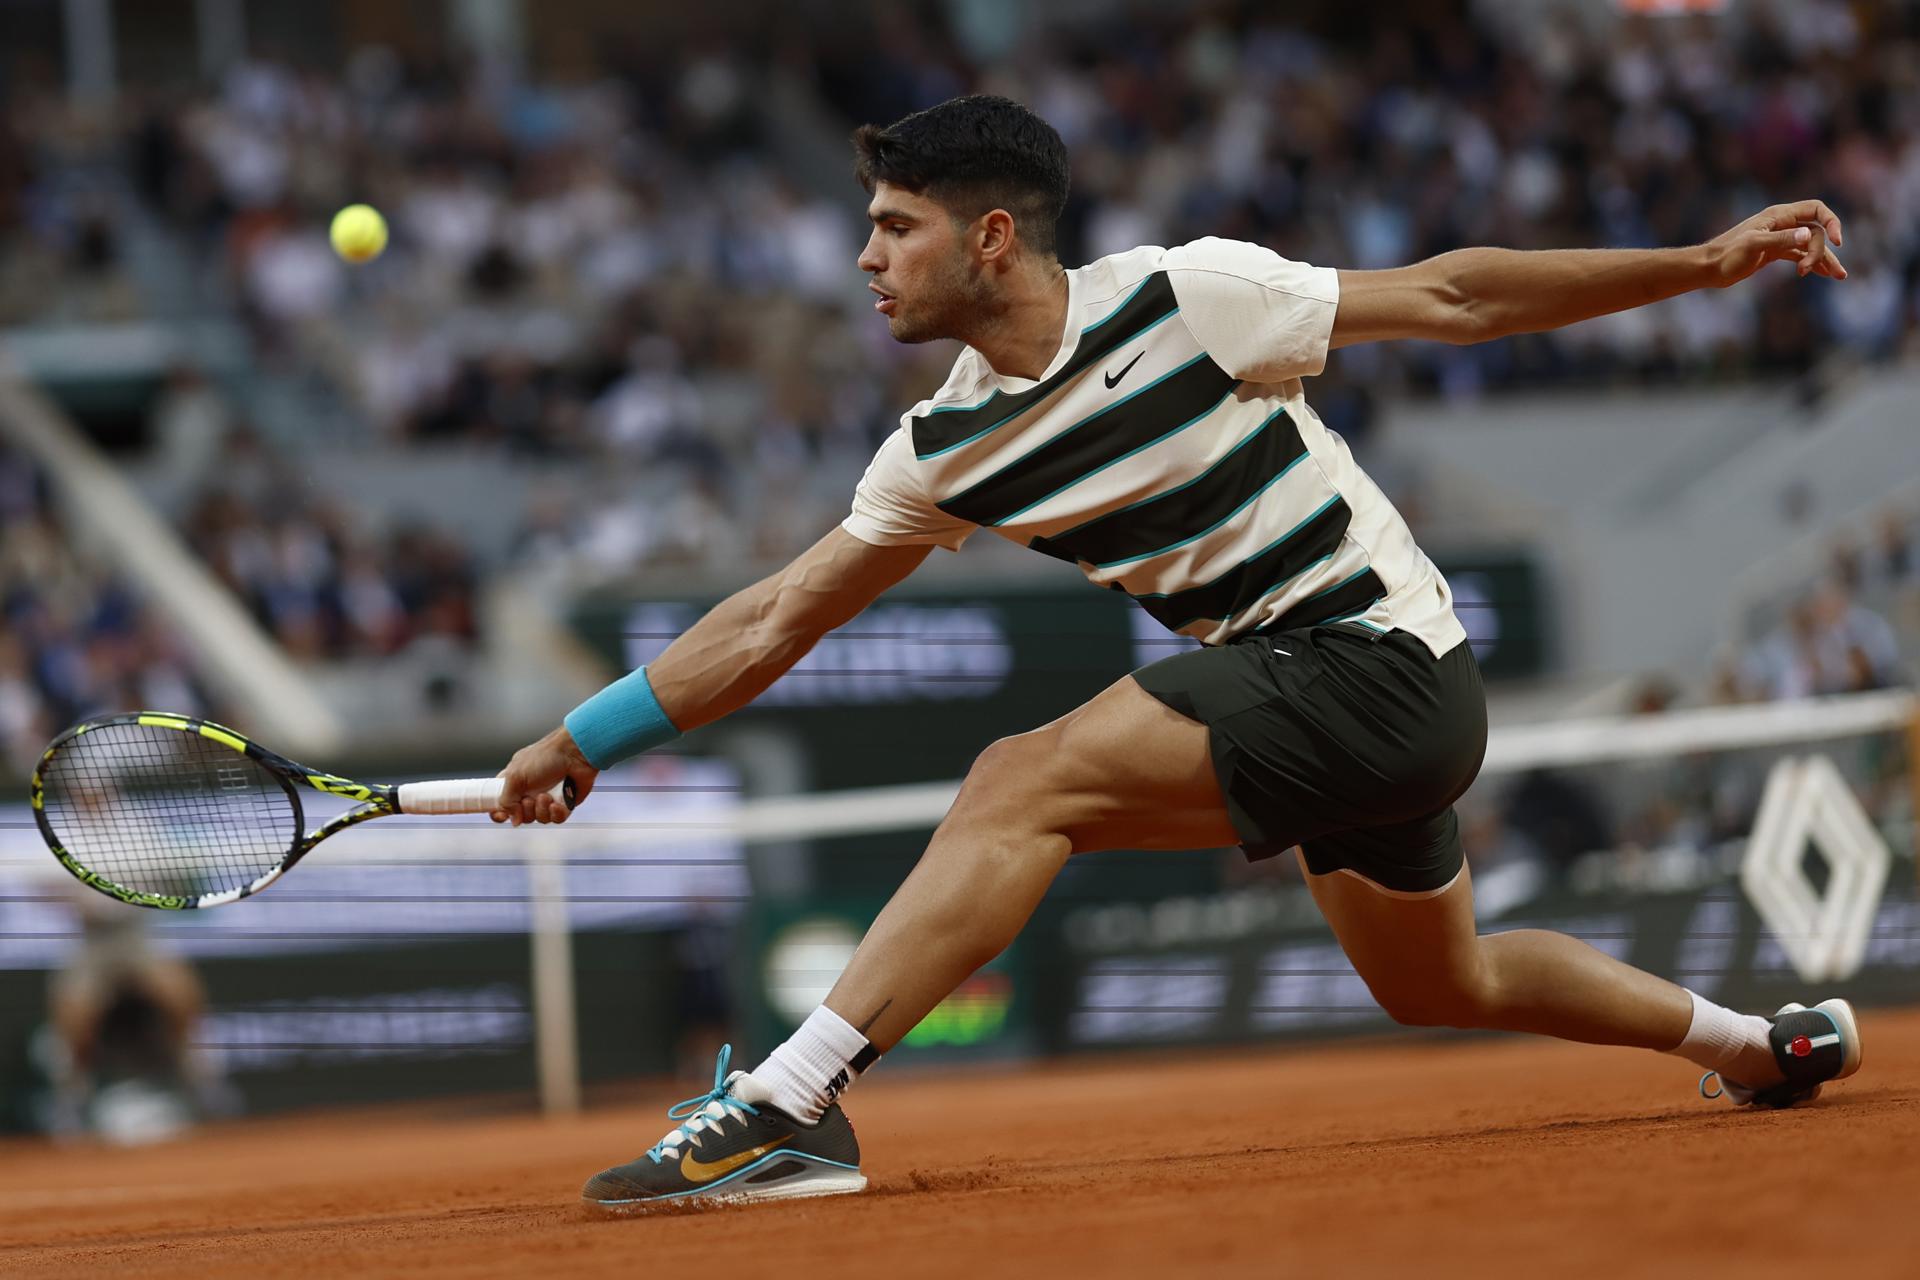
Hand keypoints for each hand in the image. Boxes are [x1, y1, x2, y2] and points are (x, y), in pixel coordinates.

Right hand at [492, 725, 597, 825]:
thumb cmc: (546, 756)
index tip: (501, 815)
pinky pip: (556, 819)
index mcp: (515, 781)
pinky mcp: (565, 803)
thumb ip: (506, 799)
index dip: (499, 812)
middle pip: (521, 815)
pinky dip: (556, 813)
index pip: (501, 801)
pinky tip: (557, 803)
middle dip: (525, 811)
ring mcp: (548, 798)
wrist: (576, 752)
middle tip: (529, 799)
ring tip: (546, 796)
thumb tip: (512, 819)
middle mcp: (531, 791)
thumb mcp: (515, 775)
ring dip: (541, 810)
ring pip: (539, 819)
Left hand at [1706, 200, 1846, 286]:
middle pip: (1816, 232)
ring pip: (1810, 245)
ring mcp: (1780, 238)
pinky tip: (1823, 274)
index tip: (1837, 242)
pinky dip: (1812, 263)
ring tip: (1839, 276)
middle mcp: (1783, 223)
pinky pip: (1800, 254)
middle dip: (1819, 251)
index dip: (1831, 222)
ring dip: (1824, 259)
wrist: (1708, 268)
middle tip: (1806, 270)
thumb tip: (1809, 235)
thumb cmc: (1726, 254)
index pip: (1816, 209)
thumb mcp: (1753, 245)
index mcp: (1779, 215)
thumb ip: (1780, 239)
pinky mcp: (1774, 252)